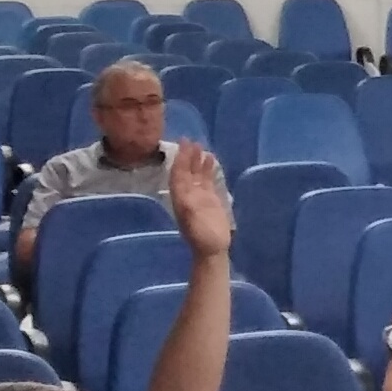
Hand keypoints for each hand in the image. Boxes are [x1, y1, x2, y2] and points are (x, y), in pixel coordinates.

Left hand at [167, 141, 232, 258]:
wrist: (213, 250)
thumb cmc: (204, 239)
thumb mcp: (195, 225)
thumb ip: (190, 211)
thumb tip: (186, 195)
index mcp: (181, 200)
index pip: (178, 176)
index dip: (180, 161)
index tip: (182, 147)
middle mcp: (187, 195)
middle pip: (185, 172)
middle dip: (186, 156)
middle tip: (189, 139)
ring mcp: (199, 196)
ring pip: (195, 174)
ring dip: (196, 160)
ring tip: (200, 145)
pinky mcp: (210, 199)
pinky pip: (206, 180)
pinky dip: (207, 169)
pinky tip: (211, 158)